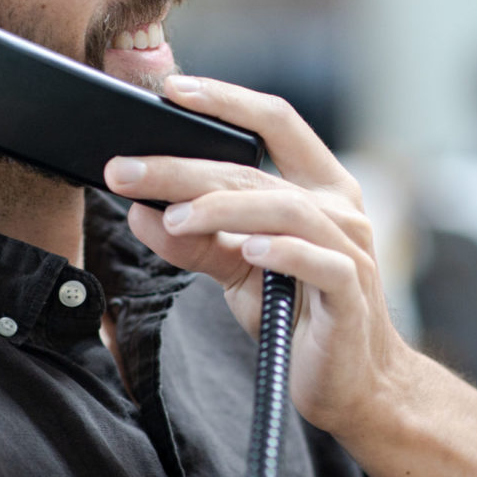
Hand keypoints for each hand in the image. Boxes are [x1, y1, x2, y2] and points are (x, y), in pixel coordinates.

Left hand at [103, 75, 409, 437]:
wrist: (351, 385)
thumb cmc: (295, 316)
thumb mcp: (235, 271)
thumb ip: (195, 241)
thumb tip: (140, 211)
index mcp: (317, 187)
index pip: (275, 122)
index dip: (226, 99)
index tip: (172, 91)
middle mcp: (338, 208)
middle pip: (256, 169)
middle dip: (185, 166)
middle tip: (126, 169)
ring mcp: (350, 248)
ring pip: (283, 208)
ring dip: (223, 208)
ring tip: (175, 217)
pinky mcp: (350, 292)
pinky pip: (317, 261)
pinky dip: (281, 251)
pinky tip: (247, 250)